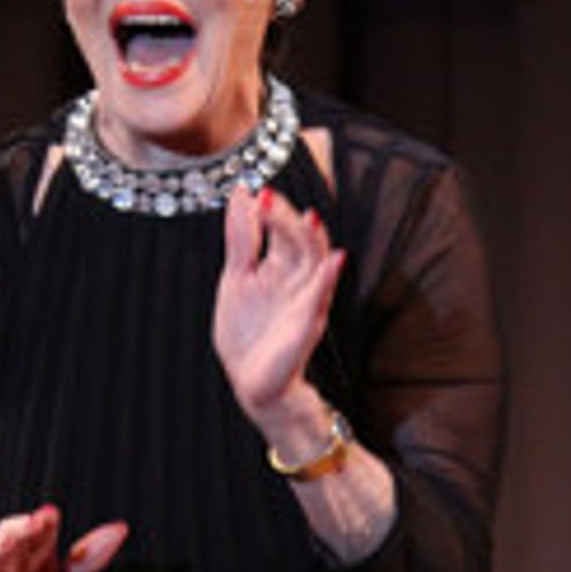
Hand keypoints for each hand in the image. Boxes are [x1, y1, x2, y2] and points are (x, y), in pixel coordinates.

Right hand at [0, 506, 127, 571]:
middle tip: (32, 523)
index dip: (45, 522)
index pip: (43, 533)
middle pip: (15, 536)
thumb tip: (120, 528)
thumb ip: (89, 561)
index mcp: (41, 557)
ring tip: (6, 541)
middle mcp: (15, 561)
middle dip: (21, 528)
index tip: (50, 514)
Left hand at [213, 185, 344, 420]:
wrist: (249, 381)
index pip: (279, 229)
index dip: (270, 209)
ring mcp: (304, 300)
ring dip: (314, 239)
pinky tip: (335, 261)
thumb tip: (240, 194)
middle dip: (285, 218)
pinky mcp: (308, 324)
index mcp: (276, 267)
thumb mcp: (235, 279)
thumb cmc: (245, 332)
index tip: (252, 189)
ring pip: (316, 262)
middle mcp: (294, 279)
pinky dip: (330, 279)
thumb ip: (241, 239)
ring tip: (308, 218)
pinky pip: (322, 298)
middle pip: (299, 239)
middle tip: (268, 199)